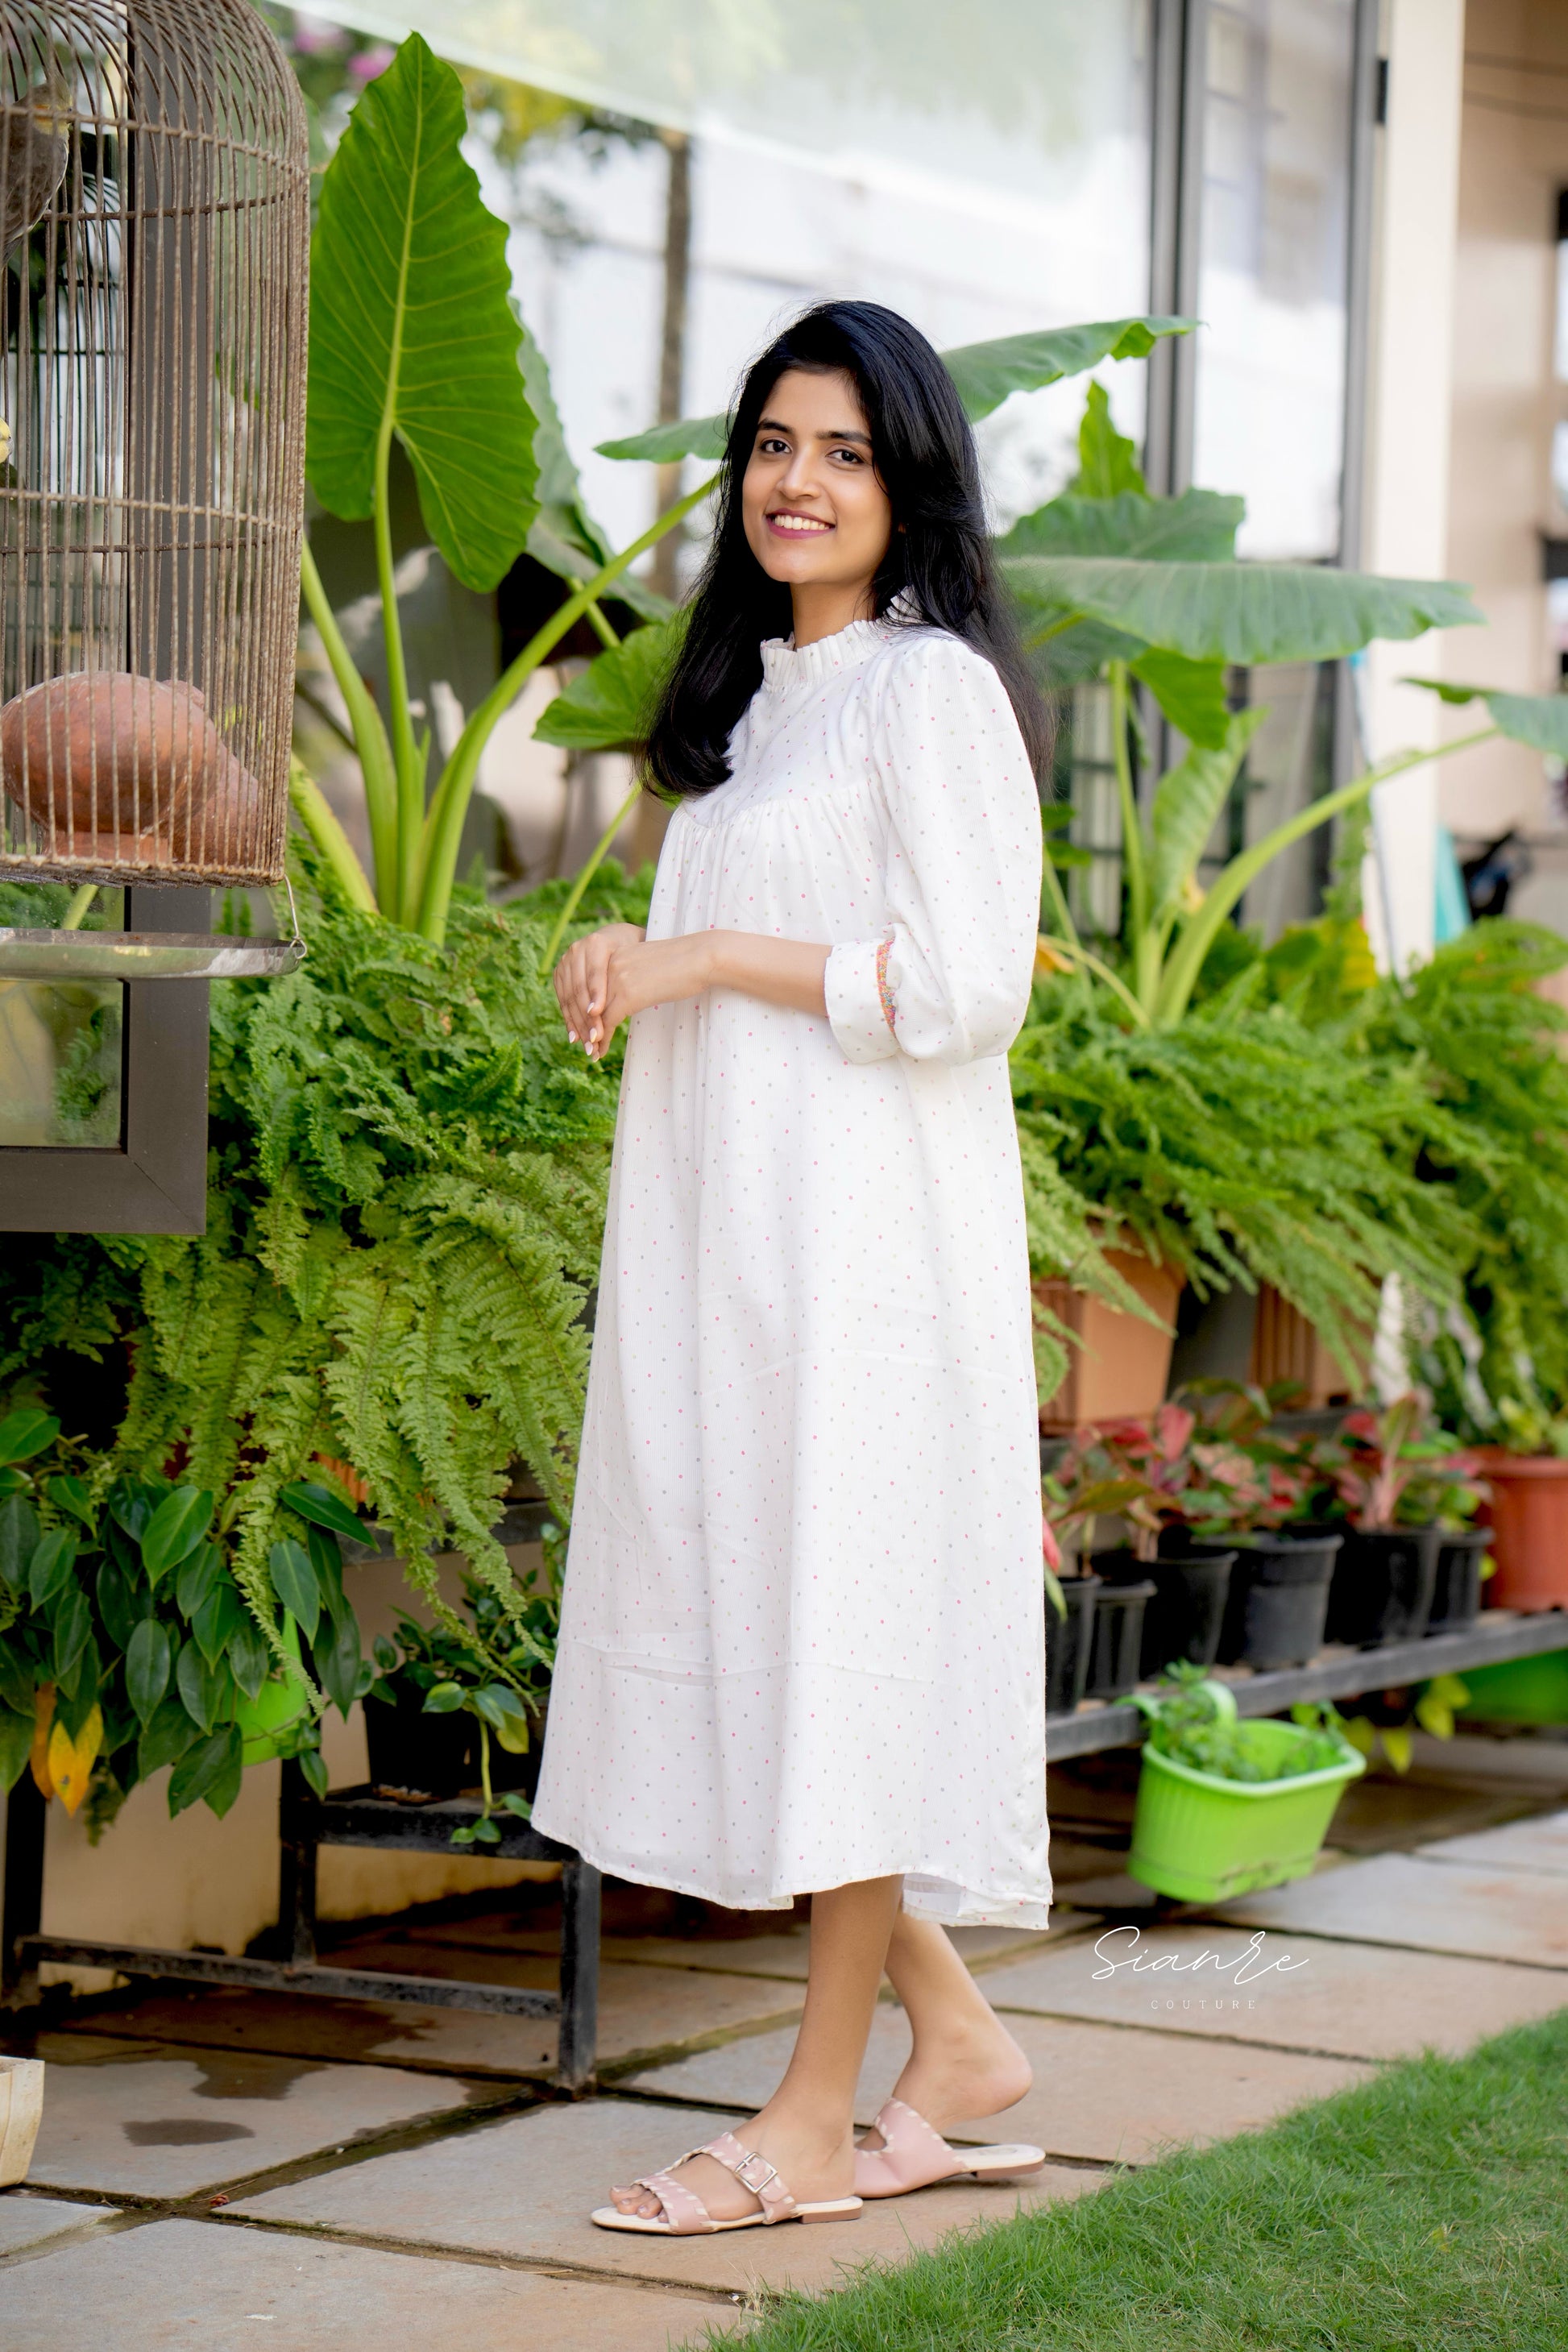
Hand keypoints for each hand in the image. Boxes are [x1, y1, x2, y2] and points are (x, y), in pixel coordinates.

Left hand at [553, 925, 714, 1058]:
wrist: (700, 958)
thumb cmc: (682, 964)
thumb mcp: (646, 966)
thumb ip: (631, 976)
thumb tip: (629, 993)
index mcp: (612, 956)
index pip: (589, 988)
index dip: (584, 1011)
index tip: (584, 1027)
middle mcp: (608, 965)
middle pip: (586, 1002)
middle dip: (583, 1026)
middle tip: (582, 1044)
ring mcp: (616, 979)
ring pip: (594, 1015)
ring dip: (591, 1037)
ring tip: (592, 1052)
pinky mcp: (627, 995)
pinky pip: (607, 1023)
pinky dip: (603, 1040)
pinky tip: (601, 1051)